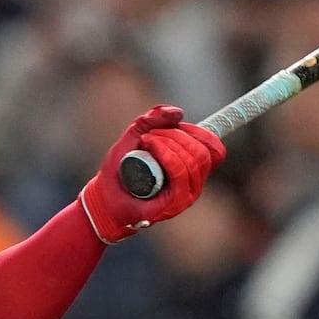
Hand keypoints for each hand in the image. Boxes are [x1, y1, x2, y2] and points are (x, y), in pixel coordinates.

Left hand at [79, 105, 225, 242]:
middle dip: (177, 135)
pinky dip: (167, 156)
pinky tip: (151, 147)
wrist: (103, 196)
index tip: (177, 125)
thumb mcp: (135, 136)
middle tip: (151, 134)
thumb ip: (153, 119)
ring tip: (146, 142)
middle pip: (202, 153)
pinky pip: (180, 175)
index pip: (215, 150)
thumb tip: (178, 113)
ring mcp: (185, 196)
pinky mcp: (174, 205)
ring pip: (192, 162)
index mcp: (191, 168)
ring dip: (169, 143)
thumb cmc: (121, 170)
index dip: (200, 132)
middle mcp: (193, 184)